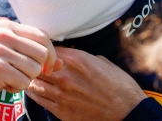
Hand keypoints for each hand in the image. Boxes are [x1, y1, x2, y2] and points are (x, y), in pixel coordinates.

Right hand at [0, 19, 62, 116]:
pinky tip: (1, 84)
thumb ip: (35, 56)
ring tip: (8, 78)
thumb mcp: (12, 58)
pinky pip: (24, 81)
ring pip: (34, 68)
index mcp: (7, 26)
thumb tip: (61, 63)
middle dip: (36, 69)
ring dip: (24, 80)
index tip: (46, 68)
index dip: (50, 54)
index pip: (42, 36)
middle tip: (19, 74)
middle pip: (42, 52)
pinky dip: (16, 87)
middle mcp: (2, 32)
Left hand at [26, 47, 145, 120]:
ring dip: (33, 78)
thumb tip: (74, 54)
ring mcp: (61, 94)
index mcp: (77, 60)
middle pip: (37, 64)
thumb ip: (85, 56)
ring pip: (33, 82)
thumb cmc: (119, 87)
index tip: (46, 53)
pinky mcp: (60, 110)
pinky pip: (38, 99)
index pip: (48, 48)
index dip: (46, 50)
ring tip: (34, 77)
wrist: (127, 112)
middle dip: (36, 64)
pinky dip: (34, 93)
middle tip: (36, 64)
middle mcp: (65, 75)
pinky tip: (36, 90)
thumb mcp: (104, 62)